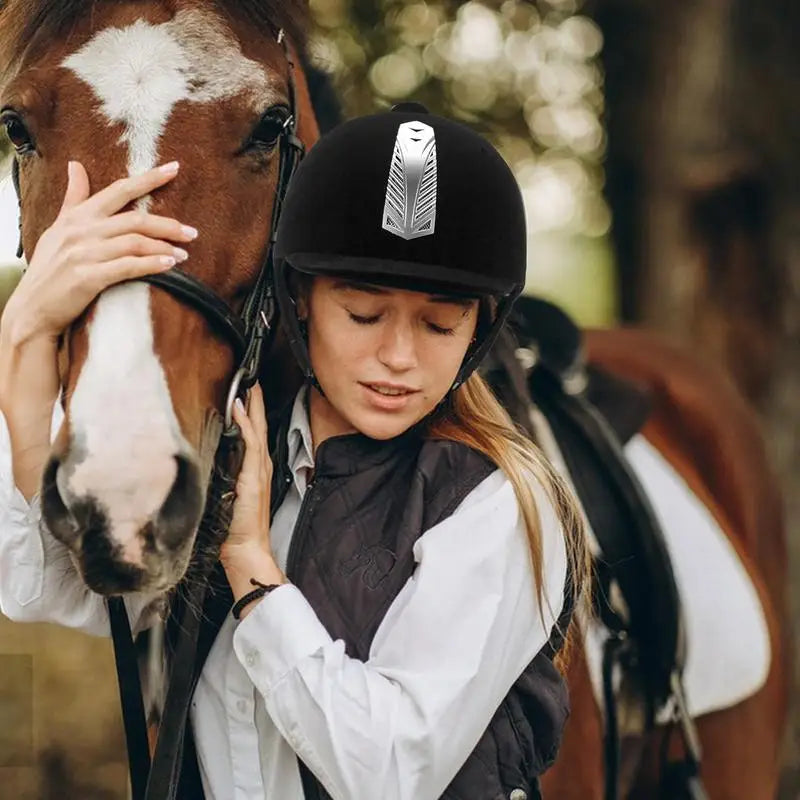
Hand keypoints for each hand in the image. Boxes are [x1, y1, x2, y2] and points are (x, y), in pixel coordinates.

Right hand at [1, 160, 197, 345]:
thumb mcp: (58, 228)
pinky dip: (151, 264)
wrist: (33, 308)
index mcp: (78, 216)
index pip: (119, 190)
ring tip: (184, 254)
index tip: (175, 168)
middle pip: (135, 220)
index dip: (149, 178)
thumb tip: (76, 165)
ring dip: (164, 247)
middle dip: (168, 225)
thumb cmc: (49, 268)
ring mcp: (84, 254)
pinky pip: (127, 267)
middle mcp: (81, 231)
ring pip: (134, 242)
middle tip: (192, 232)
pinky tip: (169, 265)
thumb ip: (74, 199)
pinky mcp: (87, 277)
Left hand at [222, 383, 273, 566]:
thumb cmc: (235, 529)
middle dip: (256, 404)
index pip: (253, 435)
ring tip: (250, 389)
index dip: (251, 413)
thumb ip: (223, 479)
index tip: (247, 394)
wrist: (246, 550)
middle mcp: (260, 468)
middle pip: (258, 427)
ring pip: (256, 431)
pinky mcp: (253, 478)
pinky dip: (246, 426)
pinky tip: (240, 411)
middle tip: (252, 381)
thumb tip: (209, 462)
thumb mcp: (227, 498)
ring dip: (253, 409)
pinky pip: (251, 445)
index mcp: (254, 471)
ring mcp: (259, 472)